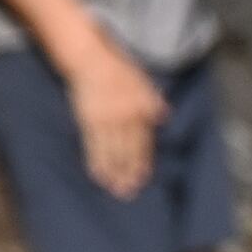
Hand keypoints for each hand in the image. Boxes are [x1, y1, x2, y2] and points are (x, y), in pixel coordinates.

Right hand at [65, 37, 167, 196]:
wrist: (90, 59)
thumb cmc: (117, 68)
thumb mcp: (143, 81)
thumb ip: (153, 100)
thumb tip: (164, 116)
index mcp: (142, 109)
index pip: (144, 143)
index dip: (143, 162)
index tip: (142, 178)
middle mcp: (126, 118)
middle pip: (128, 151)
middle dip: (128, 173)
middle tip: (128, 192)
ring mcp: (107, 120)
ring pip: (111, 152)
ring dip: (113, 172)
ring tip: (113, 189)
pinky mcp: (88, 120)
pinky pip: (92, 145)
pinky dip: (95, 161)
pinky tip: (96, 174)